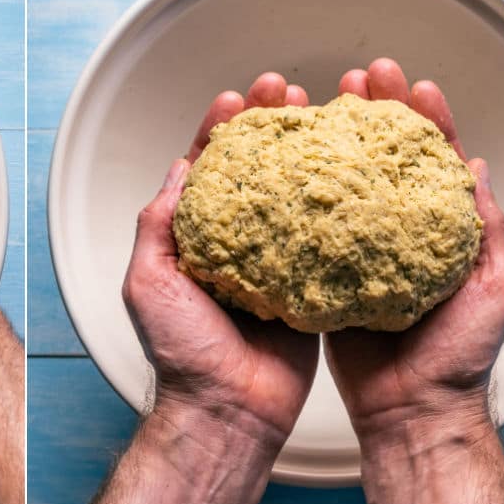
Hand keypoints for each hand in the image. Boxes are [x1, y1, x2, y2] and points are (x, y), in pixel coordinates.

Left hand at [122, 73, 318, 444]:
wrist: (229, 412)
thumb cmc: (183, 356)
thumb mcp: (149, 281)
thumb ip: (159, 224)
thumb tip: (180, 170)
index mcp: (197, 241)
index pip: (209, 171)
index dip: (222, 131)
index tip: (236, 97)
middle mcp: (238, 246)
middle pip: (257, 173)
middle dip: (271, 127)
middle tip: (289, 91)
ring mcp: (276, 264)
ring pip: (295, 197)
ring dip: (309, 154)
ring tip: (327, 114)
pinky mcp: (311, 286)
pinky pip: (327, 238)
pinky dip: (339, 204)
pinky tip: (355, 171)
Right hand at [325, 58, 503, 444]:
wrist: (410, 411)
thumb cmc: (458, 359)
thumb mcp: (497, 289)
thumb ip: (488, 231)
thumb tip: (475, 172)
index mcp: (442, 232)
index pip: (434, 161)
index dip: (425, 120)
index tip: (412, 86)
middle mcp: (398, 233)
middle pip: (384, 161)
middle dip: (374, 114)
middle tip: (359, 79)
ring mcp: (360, 251)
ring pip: (345, 185)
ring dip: (333, 143)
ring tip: (316, 106)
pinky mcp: (326, 274)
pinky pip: (312, 226)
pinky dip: (301, 194)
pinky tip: (288, 166)